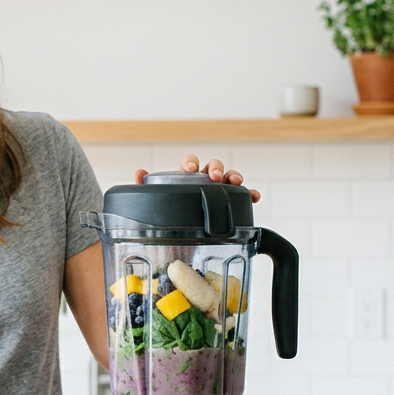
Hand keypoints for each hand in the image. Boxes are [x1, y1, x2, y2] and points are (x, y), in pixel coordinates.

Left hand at [132, 156, 260, 202]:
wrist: (180, 231)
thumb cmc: (170, 209)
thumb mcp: (155, 200)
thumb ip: (144, 188)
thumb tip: (139, 173)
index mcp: (186, 176)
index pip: (190, 163)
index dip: (191, 162)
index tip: (190, 168)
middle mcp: (204, 180)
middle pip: (213, 166)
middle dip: (214, 168)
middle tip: (213, 176)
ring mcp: (218, 190)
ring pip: (228, 177)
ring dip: (233, 176)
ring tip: (235, 182)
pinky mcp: (230, 203)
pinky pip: (243, 196)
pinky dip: (250, 194)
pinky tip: (254, 197)